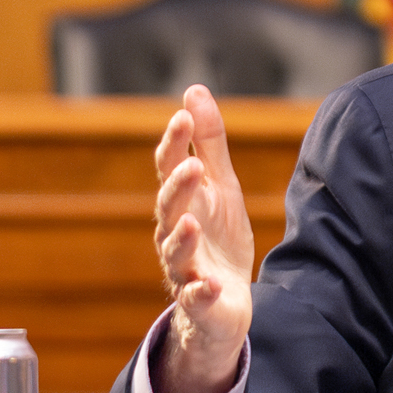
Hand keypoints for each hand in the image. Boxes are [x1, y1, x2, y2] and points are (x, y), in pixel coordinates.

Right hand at [151, 84, 255, 392]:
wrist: (224, 300)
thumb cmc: (217, 236)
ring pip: (174, 253)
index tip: (183, 117)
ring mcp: (184, 269)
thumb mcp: (221, 186)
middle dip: (177, 187)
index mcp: (181, 202)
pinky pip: (196, 298)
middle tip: (191, 166)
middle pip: (168, 208)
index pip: (169, 169)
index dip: (174, 144)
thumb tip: (193, 91)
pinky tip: (211, 284)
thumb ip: (208, 143)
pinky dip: (201, 292)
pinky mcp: (200, 301)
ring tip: (191, 222)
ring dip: (181, 237)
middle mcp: (174, 233)